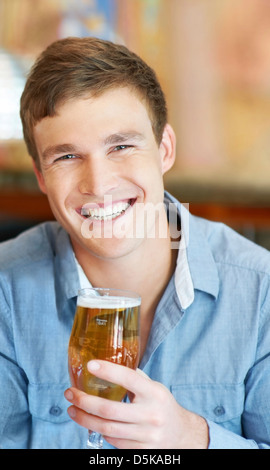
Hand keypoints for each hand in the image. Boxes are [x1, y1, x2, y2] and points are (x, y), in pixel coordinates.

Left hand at [64, 360, 208, 448]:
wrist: (182, 435)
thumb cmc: (162, 405)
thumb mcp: (155, 387)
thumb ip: (134, 378)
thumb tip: (108, 363)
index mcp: (155, 393)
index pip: (129, 378)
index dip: (109, 371)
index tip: (90, 364)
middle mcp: (151, 415)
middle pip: (109, 409)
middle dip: (84, 401)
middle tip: (70, 393)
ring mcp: (146, 436)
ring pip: (107, 429)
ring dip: (84, 419)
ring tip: (71, 409)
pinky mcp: (141, 451)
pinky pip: (113, 442)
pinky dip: (100, 431)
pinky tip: (91, 422)